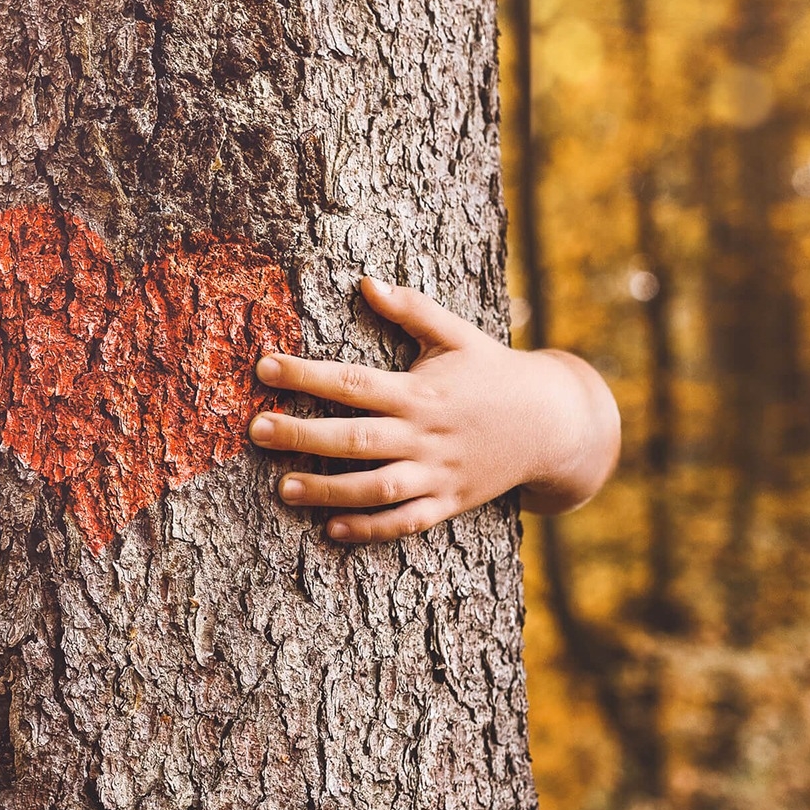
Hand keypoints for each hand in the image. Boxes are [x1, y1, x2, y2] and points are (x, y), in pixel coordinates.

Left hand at [248, 277, 619, 543]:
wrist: (554, 423)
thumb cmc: (495, 372)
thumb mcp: (458, 334)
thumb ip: (411, 309)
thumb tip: (367, 281)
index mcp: (421, 390)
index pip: (353, 381)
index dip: (305, 374)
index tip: (264, 366)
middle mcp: (425, 434)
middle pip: (355, 438)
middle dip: (302, 435)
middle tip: (256, 430)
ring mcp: (438, 473)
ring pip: (376, 488)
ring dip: (328, 490)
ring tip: (283, 488)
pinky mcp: (449, 503)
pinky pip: (406, 522)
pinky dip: (371, 529)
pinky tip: (332, 529)